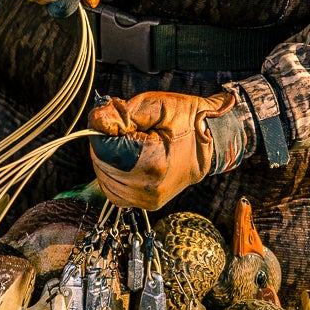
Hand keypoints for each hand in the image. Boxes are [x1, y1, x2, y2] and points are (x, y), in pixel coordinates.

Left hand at [88, 87, 248, 210]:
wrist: (214, 141)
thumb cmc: (189, 121)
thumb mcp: (157, 106)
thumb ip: (123, 113)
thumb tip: (95, 121)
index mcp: (153, 165)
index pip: (104, 150)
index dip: (105, 131)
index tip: (120, 120)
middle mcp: (149, 189)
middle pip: (102, 165)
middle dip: (107, 145)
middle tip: (130, 131)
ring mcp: (148, 200)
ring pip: (104, 179)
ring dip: (109, 159)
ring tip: (133, 145)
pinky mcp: (147, 204)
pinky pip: (114, 191)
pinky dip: (114, 174)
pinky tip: (129, 160)